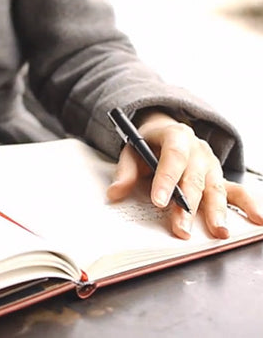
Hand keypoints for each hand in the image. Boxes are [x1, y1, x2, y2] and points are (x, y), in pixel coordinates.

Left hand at [106, 109, 262, 238]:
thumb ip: (125, 171)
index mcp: (176, 136)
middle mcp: (198, 149)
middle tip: (181, 229)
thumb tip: (115, 193)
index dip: (166, 179)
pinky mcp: (220, 177)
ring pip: (215, 188)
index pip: (173, 157)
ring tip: (216, 231)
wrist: (166, 131)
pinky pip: (237, 191)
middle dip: (188, 206)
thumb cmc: (149, 144)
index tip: (158, 201)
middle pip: (194, 178)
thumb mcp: (132, 151)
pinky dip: (249, 205)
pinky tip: (258, 220)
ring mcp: (212, 164)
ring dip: (216, 211)